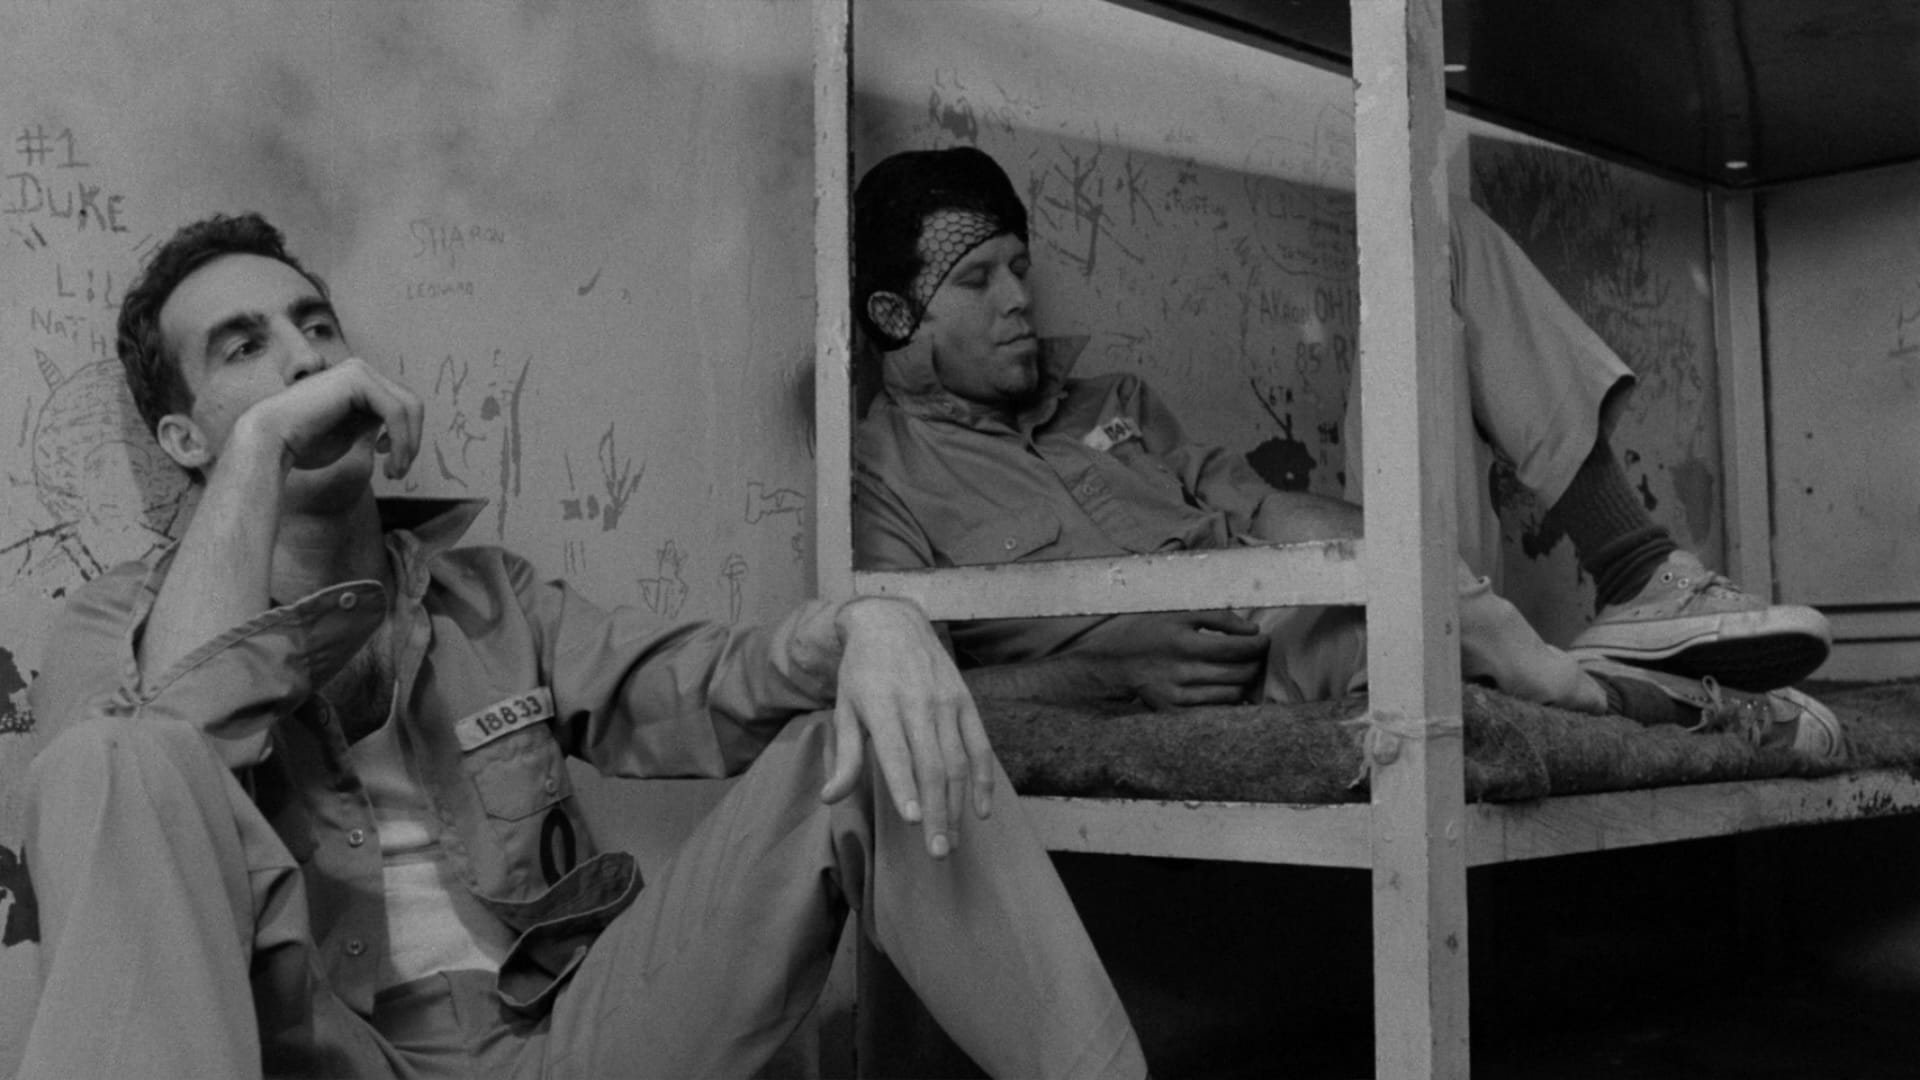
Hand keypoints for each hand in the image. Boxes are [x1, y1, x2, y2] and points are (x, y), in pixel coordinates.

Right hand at [232, 357, 423, 479]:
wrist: (269, 441)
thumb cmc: (302, 444)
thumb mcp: (348, 432)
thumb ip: (371, 423)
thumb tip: (400, 428)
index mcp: (358, 382)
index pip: (402, 406)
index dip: (407, 437)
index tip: (391, 462)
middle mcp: (360, 370)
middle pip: (412, 405)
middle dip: (411, 441)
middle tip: (397, 472)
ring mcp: (358, 371)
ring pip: (409, 408)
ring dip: (408, 445)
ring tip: (394, 471)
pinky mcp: (357, 378)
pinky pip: (396, 411)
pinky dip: (400, 440)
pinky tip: (387, 459)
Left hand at [818, 597, 992, 859]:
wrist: (893, 622)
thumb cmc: (862, 673)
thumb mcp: (845, 707)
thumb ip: (846, 755)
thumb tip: (830, 798)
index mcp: (882, 704)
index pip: (897, 753)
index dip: (906, 787)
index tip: (913, 821)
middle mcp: (918, 702)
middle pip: (933, 766)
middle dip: (937, 812)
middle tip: (937, 853)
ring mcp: (946, 701)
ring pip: (958, 762)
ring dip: (958, 806)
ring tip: (951, 842)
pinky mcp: (966, 702)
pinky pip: (980, 746)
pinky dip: (983, 780)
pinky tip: (981, 811)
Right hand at [1076, 610, 1268, 708]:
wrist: (1110, 665)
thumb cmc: (1147, 634)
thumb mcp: (1176, 614)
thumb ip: (1217, 616)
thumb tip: (1251, 630)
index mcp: (1183, 642)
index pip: (1238, 647)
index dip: (1258, 644)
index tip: (1262, 640)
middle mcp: (1181, 671)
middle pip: (1240, 673)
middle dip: (1255, 663)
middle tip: (1254, 655)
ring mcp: (1177, 695)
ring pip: (1232, 694)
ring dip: (1244, 682)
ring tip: (1240, 670)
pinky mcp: (1174, 712)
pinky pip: (1215, 711)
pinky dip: (1227, 701)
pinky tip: (1226, 688)